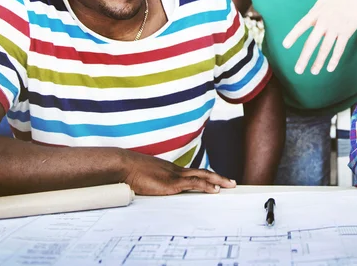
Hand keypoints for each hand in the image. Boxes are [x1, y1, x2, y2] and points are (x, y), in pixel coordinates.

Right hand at [121, 150, 235, 194]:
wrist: (124, 165)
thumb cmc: (131, 172)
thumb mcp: (145, 178)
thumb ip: (153, 182)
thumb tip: (151, 188)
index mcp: (171, 170)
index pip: (194, 173)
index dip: (206, 176)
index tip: (217, 180)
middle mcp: (176, 170)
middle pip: (203, 172)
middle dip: (219, 177)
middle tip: (231, 182)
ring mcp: (175, 175)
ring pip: (203, 176)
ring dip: (218, 180)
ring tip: (230, 185)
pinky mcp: (172, 183)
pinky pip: (194, 184)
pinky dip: (206, 186)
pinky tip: (215, 190)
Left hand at [282, 0, 356, 74]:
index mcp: (317, 12)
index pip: (301, 25)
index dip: (293, 36)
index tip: (285, 46)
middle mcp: (324, 22)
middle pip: (311, 43)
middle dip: (304, 58)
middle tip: (297, 70)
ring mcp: (336, 28)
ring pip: (325, 49)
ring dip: (318, 62)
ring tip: (313, 72)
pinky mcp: (347, 32)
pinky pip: (339, 48)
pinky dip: (334, 59)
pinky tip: (329, 68)